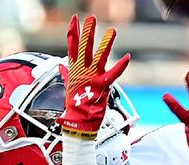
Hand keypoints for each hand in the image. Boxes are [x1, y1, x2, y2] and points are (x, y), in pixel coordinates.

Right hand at [58, 14, 129, 140]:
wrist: (79, 123)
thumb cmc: (76, 107)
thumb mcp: (70, 87)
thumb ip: (66, 74)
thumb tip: (61, 65)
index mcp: (74, 70)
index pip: (72, 46)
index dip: (73, 31)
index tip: (74, 19)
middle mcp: (82, 71)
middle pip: (84, 47)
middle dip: (88, 31)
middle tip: (91, 18)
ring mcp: (92, 77)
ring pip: (99, 56)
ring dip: (106, 43)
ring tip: (112, 31)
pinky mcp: (102, 86)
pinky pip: (113, 73)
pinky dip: (121, 66)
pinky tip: (127, 57)